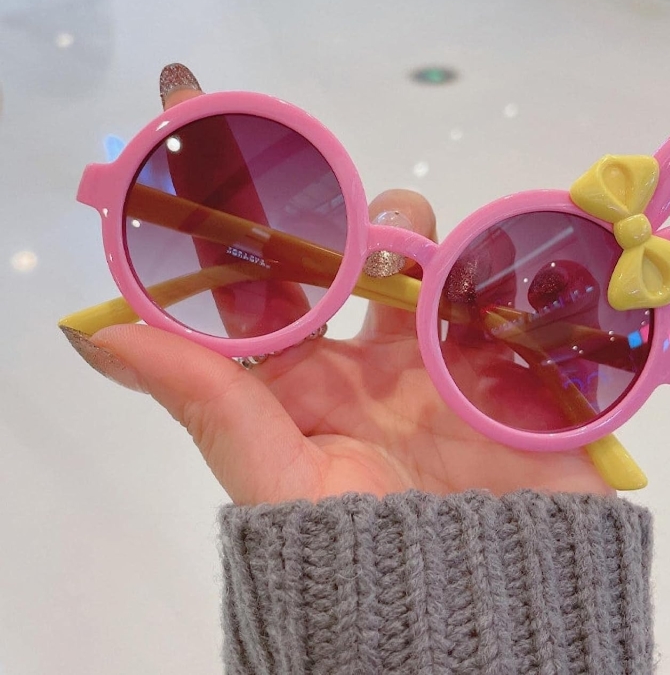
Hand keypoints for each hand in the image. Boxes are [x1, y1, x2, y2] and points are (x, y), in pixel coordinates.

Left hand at [90, 66, 610, 504]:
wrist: (481, 606)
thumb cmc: (369, 554)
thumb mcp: (279, 479)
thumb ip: (207, 404)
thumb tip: (97, 337)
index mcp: (304, 373)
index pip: (260, 280)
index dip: (231, 216)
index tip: (201, 131)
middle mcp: (367, 352)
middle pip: (350, 251)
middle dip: (341, 211)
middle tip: (334, 189)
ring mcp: (439, 351)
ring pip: (426, 256)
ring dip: (418, 234)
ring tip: (411, 242)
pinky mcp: (505, 361)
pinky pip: (503, 292)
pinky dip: (503, 264)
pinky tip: (498, 256)